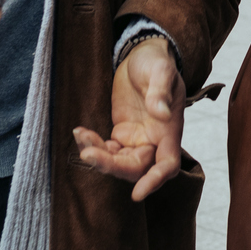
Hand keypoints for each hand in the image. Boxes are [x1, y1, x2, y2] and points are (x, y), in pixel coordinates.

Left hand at [73, 37, 185, 201]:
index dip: (154, 181)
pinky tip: (81, 132)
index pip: (167, 164)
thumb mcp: (160, 69)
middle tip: (88, 153)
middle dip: (112, 166)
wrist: (141, 55)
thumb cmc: (156, 61)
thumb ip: (161, 90)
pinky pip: (107, 151)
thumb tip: (161, 112)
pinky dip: (92, 146)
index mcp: (169, 129)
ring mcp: (137, 139)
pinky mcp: (122, 134)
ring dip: (98, 157)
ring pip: (119, 163)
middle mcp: (154, 140)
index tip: (137, 194)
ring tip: (81, 135)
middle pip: (137, 168)